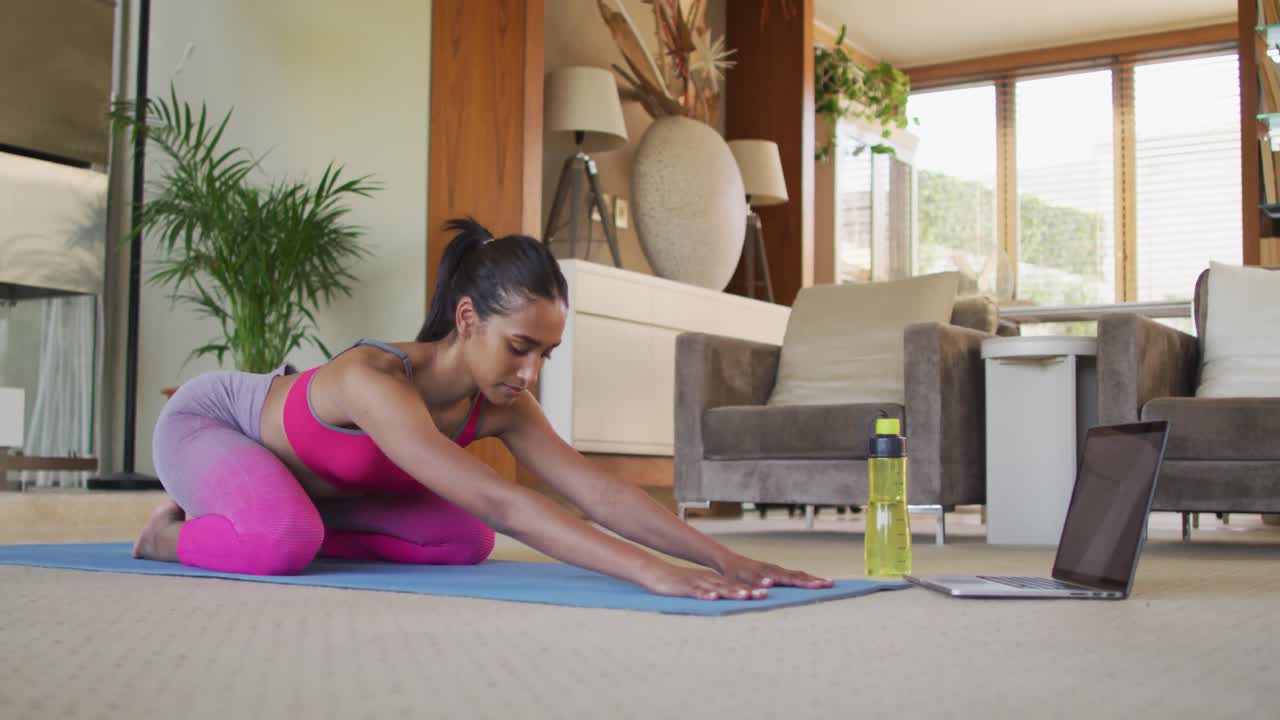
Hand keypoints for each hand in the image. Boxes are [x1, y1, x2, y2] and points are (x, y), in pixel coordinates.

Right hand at [642, 563, 771, 600]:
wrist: (656, 573)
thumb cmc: (678, 584)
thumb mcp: (699, 588)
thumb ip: (713, 593)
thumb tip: (727, 603)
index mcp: (713, 580)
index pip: (735, 585)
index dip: (751, 588)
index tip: (767, 592)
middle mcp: (708, 580)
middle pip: (730, 586)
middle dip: (748, 590)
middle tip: (764, 594)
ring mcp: (696, 583)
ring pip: (716, 587)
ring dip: (731, 592)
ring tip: (745, 596)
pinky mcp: (684, 587)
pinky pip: (696, 591)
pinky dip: (705, 594)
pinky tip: (714, 597)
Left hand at [716, 552, 833, 589]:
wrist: (727, 560)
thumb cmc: (731, 574)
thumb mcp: (738, 581)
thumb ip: (752, 585)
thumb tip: (768, 587)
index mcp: (767, 573)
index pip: (790, 579)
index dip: (805, 583)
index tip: (819, 585)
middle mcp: (774, 570)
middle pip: (798, 575)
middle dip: (815, 580)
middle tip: (831, 585)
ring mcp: (775, 569)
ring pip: (797, 574)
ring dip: (812, 579)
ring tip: (830, 584)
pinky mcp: (775, 571)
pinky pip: (793, 575)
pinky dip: (805, 578)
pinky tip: (814, 583)